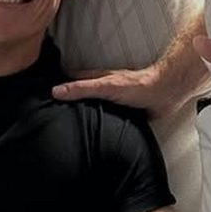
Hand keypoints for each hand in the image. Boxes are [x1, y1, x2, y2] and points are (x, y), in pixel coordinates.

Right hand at [52, 67, 192, 117]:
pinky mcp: (126, 114)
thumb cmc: (137, 86)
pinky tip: (97, 132)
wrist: (165, 94)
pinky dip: (101, 123)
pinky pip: (109, 119)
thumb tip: (56, 91)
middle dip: (71, 98)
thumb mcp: (105, 86)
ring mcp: (116, 102)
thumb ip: (82, 88)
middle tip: (54, 108)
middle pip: (84, 93)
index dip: (60, 82)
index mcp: (99, 80)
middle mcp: (106, 90)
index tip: (45, 88)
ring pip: (96, 107)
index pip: (74, 79)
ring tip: (70, 123)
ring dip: (86, 112)